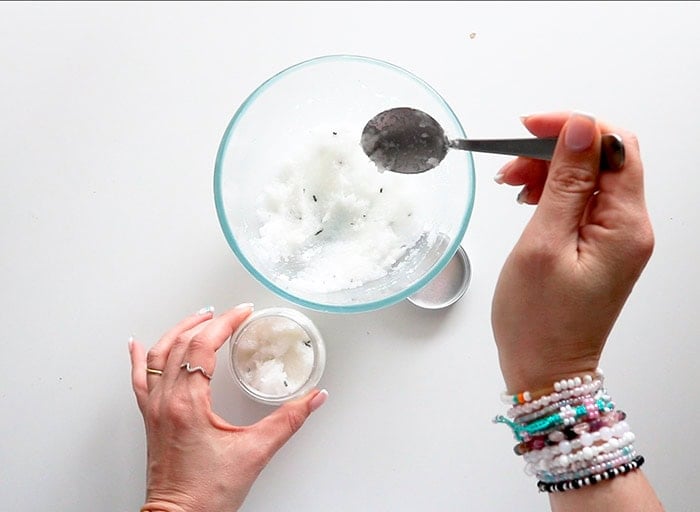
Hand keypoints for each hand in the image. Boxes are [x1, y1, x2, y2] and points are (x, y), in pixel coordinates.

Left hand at [129, 304, 327, 511]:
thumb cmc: (206, 494)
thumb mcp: (255, 453)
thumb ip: (288, 421)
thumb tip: (313, 399)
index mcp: (188, 403)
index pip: (202, 346)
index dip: (224, 323)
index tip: (242, 313)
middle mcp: (165, 401)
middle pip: (179, 344)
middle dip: (205, 322)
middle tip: (228, 313)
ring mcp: (153, 409)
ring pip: (157, 356)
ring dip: (177, 331)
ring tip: (197, 318)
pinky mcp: (150, 419)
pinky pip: (138, 379)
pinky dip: (139, 357)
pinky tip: (137, 345)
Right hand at [491, 112, 653, 391]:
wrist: (545, 371)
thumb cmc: (539, 322)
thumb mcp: (543, 244)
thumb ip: (564, 183)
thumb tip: (578, 130)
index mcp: (625, 226)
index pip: (614, 147)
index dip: (572, 127)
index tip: (530, 127)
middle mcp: (631, 229)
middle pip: (603, 159)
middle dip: (554, 150)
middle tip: (511, 167)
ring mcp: (617, 239)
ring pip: (590, 178)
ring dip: (549, 171)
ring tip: (512, 186)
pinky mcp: (601, 247)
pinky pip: (583, 202)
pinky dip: (553, 193)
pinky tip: (528, 201)